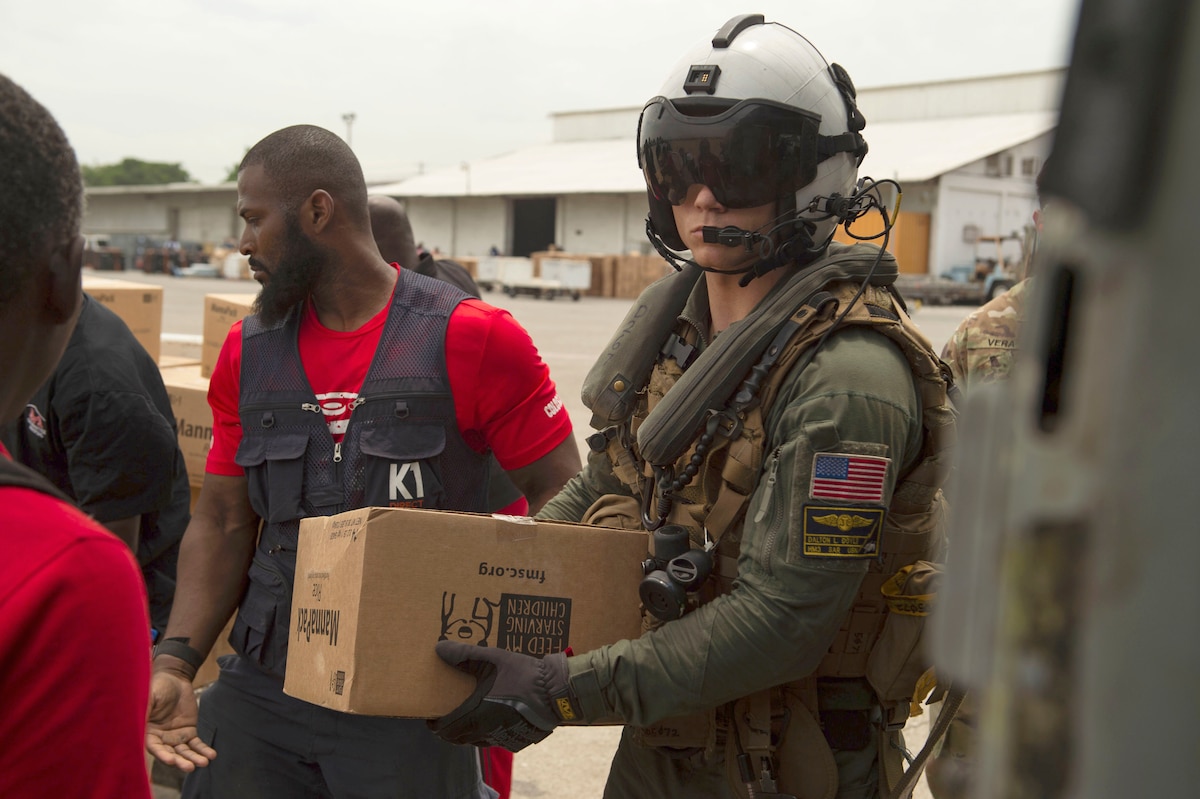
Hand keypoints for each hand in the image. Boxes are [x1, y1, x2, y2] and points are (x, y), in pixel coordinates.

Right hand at [145, 669, 215, 771]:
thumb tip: (136, 723)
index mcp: (147, 733)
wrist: (174, 678)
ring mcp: (175, 737)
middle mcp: (161, 739)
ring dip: (194, 758)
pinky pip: (196, 744)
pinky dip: (203, 750)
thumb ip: (144, 710)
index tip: (171, 761)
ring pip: (184, 751)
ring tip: (205, 762)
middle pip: (171, 753)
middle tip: (190, 767)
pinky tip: (212, 755)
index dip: (162, 755)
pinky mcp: (189, 731)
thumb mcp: (148, 697)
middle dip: (180, 761)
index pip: (155, 748)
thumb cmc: (157, 687)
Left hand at [429, 641, 581, 751]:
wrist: (556, 693)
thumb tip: (439, 648)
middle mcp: (484, 733)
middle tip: (449, 714)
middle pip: (457, 738)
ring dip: (468, 731)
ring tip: (471, 713)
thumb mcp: (492, 659)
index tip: (431, 716)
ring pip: (475, 741)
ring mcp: (501, 739)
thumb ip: (464, 654)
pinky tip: (495, 717)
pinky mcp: (516, 741)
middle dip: (449, 728)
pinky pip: (494, 741)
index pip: (443, 730)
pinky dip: (488, 732)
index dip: (434, 724)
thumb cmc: (523, 676)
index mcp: (474, 716)